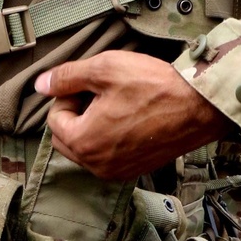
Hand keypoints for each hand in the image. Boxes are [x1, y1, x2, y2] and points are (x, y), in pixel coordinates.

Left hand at [34, 51, 230, 180]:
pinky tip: (130, 117)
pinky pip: (108, 155)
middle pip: (67, 137)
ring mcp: (118, 171)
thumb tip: (40, 85)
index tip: (90, 84)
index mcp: (84, 142)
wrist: (200, 107)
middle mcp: (97, 165)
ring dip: (92, 126)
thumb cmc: (154, 86)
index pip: (54, 119)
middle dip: (76, 114)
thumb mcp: (104, 69)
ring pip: (87, 147)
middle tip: (101, 92)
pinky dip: (110, 137)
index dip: (68, 96)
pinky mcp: (136, 170)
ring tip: (117, 103)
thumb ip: (66, 77)